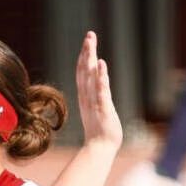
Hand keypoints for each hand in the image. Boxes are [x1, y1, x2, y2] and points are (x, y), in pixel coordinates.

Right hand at [75, 31, 121, 151]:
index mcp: (86, 97)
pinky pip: (101, 90)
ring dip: (90, 58)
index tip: (87, 43)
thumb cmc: (99, 135)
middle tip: (89, 35)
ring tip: (91, 42)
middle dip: (86, 52)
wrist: (99, 150)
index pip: (82, 74)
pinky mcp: (103, 109)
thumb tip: (96, 98)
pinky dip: (100, 77)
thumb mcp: (96, 114)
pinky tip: (101, 64)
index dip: (83, 57)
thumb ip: (95, 103)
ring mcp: (94, 102)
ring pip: (90, 76)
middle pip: (84, 70)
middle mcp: (87, 97)